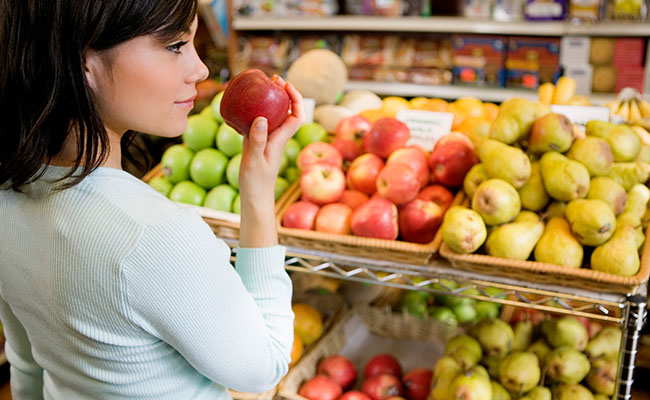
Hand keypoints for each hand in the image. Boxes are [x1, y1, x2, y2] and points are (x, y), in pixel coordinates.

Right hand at [237, 76, 303, 247]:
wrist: (255, 198)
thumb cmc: (256, 182)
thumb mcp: (254, 160)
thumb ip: (258, 140)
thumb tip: (262, 118)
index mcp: (280, 139)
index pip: (297, 115)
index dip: (296, 98)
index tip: (285, 85)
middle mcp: (277, 137)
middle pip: (287, 111)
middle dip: (284, 93)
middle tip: (272, 80)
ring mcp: (267, 140)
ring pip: (274, 116)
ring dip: (270, 101)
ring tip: (261, 87)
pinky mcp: (257, 143)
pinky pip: (259, 122)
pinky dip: (255, 112)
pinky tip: (244, 107)